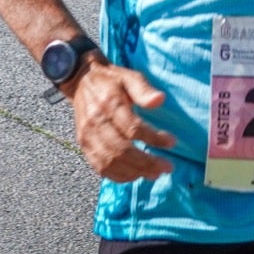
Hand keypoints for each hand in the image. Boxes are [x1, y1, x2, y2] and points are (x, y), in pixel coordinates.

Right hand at [67, 61, 176, 182]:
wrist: (81, 81)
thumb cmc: (111, 81)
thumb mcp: (129, 77)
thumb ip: (144, 90)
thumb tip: (160, 100)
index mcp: (108, 103)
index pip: (132, 128)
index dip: (153, 138)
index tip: (172, 142)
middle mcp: (95, 122)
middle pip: (121, 150)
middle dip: (146, 162)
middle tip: (167, 167)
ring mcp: (87, 136)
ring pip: (110, 162)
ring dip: (134, 172)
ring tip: (154, 174)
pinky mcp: (84, 146)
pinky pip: (100, 167)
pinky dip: (118, 176)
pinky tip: (135, 175)